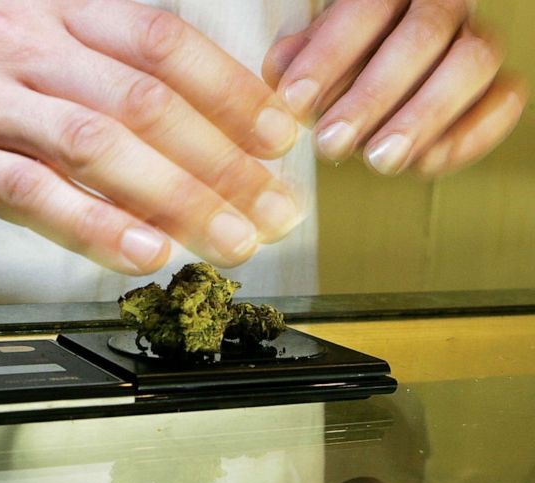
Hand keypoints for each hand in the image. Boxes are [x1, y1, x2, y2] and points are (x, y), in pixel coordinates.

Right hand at [0, 0, 302, 273]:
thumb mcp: (42, 38)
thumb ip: (117, 75)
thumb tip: (214, 133)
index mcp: (61, 7)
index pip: (163, 43)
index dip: (230, 92)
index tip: (280, 139)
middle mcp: (27, 45)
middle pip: (141, 102)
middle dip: (220, 162)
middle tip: (272, 208)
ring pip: (95, 148)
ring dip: (174, 200)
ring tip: (229, 239)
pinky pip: (36, 194)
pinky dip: (96, 225)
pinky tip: (145, 251)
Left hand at [263, 0, 528, 176]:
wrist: (373, 87)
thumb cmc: (335, 68)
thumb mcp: (306, 60)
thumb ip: (293, 61)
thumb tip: (281, 68)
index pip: (365, 8)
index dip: (329, 56)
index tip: (295, 101)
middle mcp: (440, 6)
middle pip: (423, 34)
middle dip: (372, 95)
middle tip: (332, 142)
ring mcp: (473, 43)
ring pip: (471, 64)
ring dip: (423, 116)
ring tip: (379, 159)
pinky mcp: (498, 85)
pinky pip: (504, 101)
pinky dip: (470, 135)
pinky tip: (426, 163)